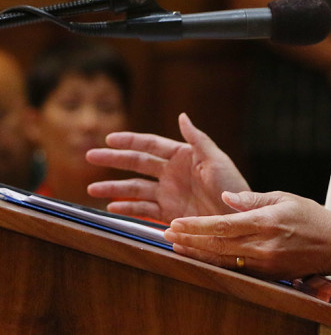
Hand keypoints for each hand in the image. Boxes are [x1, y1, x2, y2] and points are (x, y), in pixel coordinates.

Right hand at [86, 112, 248, 221]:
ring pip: (134, 188)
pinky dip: (127, 207)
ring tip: (92, 190)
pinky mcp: (168, 212)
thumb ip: (197, 139)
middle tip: (89, 156)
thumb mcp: (216, 160)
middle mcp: (172, 173)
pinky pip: (143, 208)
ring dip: (113, 188)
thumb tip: (182, 116)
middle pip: (136, 164)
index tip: (108, 139)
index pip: (150, 145)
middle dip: (113, 160)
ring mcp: (168, 193)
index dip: (129, 141)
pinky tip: (112, 207)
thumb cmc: (231, 186)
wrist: (237, 218)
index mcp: (183, 156)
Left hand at [165, 191, 330, 279]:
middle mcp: (262, 245)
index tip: (175, 223)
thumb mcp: (285, 198)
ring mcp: (264, 264)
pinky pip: (234, 269)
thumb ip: (253, 198)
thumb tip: (226, 198)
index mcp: (266, 222)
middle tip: (165, 233)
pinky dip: (214, 264)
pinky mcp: (267, 275)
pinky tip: (200, 259)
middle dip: (188, 239)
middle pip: (216, 245)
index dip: (195, 226)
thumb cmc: (313, 217)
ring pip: (221, 260)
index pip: (222, 225)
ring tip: (176, 247)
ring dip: (196, 254)